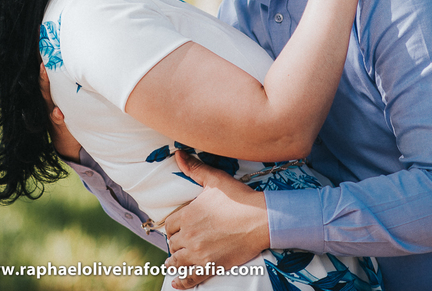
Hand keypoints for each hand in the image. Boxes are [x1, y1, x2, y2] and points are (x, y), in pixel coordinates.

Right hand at [39, 62, 82, 160]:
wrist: (66, 142)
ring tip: (46, 77)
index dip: (45, 64)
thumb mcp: (68, 99)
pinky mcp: (58, 125)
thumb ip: (69, 86)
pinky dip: (56, 115)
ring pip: (47, 99)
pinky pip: (56, 119)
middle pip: (44, 85)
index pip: (47, 77)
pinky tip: (58, 112)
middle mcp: (49, 101)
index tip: (43, 49)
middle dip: (43, 73)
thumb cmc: (69, 114)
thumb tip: (79, 65)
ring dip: (46, 88)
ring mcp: (51, 112)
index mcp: (52, 93)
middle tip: (43, 61)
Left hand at [163, 151, 268, 288]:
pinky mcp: (211, 266)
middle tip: (181, 243)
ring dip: (174, 261)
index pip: (170, 225)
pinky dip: (182, 282)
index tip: (177, 228)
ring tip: (172, 262)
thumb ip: (195, 168)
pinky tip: (177, 283)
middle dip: (176, 242)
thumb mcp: (215, 180)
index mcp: (187, 215)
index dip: (173, 226)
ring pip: (178, 260)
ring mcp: (199, 253)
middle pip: (173, 243)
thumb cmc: (239, 198)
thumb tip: (178, 154)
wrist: (261, 220)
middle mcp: (189, 235)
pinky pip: (191, 278)